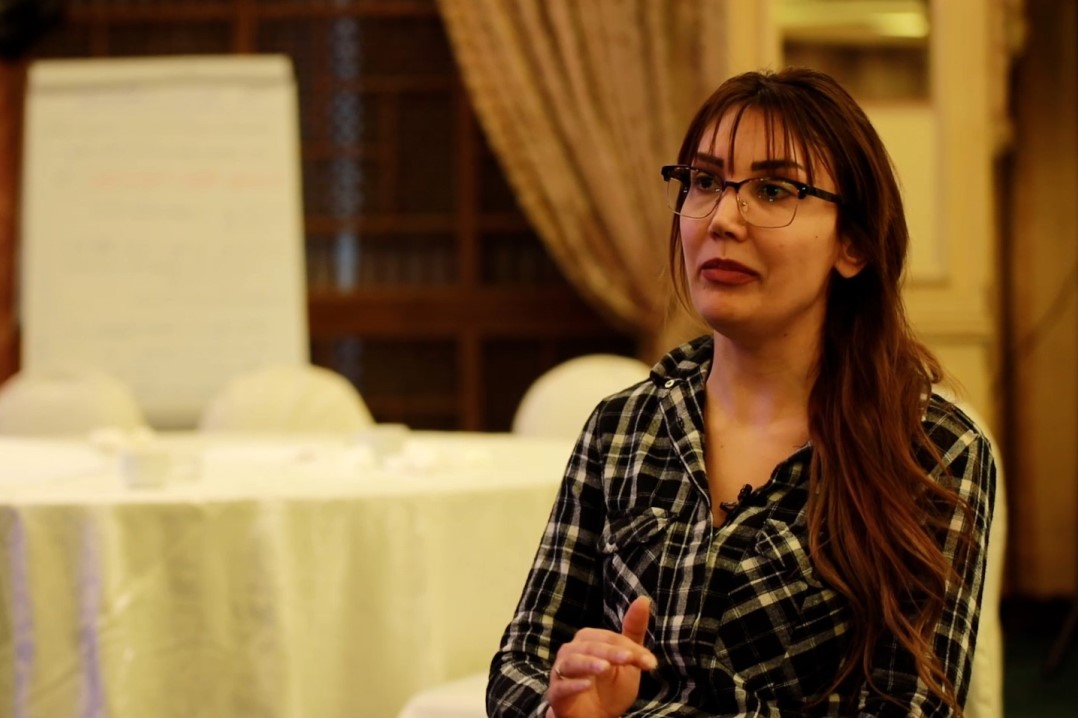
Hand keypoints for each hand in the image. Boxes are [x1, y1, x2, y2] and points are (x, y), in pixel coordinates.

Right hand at [545, 596, 657, 717]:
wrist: (596, 716)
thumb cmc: (610, 685)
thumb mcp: (627, 659)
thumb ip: (633, 630)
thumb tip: (644, 599)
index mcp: (587, 640)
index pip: (609, 638)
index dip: (628, 648)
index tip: (649, 662)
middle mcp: (571, 652)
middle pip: (589, 646)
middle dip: (610, 652)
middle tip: (629, 659)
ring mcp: (561, 673)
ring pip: (572, 662)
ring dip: (588, 663)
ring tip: (605, 668)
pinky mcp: (556, 694)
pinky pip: (561, 687)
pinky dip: (572, 685)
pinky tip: (586, 685)